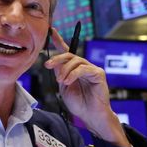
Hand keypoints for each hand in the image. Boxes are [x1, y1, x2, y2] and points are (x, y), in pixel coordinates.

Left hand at [44, 28, 130, 146]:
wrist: (90, 115)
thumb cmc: (79, 104)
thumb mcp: (64, 86)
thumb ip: (60, 73)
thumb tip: (53, 62)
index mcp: (74, 69)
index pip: (66, 51)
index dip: (58, 40)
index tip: (50, 31)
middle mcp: (83, 66)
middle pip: (69, 55)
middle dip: (57, 59)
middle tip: (47, 65)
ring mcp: (92, 69)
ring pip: (75, 61)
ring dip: (64, 70)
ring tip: (61, 81)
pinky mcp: (98, 74)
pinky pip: (83, 69)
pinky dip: (73, 74)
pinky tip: (68, 81)